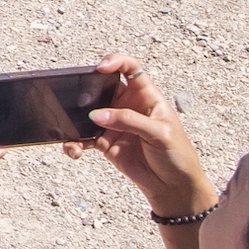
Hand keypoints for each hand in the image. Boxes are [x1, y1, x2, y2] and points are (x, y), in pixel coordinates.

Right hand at [63, 54, 214, 217]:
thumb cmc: (177, 154)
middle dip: (86, 91)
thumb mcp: (160, 133)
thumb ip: (129, 121)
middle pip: (102, 88)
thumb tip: (96, 115)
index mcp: (146, 96)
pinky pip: (83, 138)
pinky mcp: (105, 143)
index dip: (116, 62)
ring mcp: (114, 124)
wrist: (173, 186)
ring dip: (75, 120)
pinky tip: (75, 150)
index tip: (101, 68)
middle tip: (77, 100)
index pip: (130, 69)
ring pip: (87, 114)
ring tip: (72, 132)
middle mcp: (128, 106)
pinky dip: (74, 143)